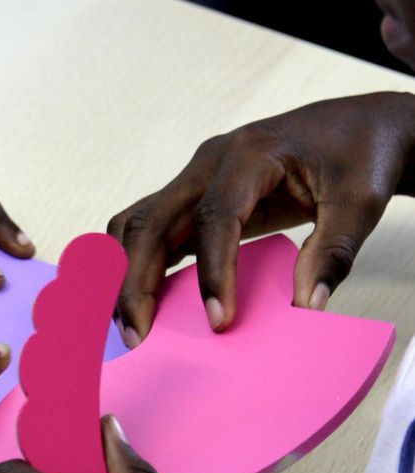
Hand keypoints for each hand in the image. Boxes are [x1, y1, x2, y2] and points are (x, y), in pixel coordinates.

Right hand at [107, 92, 414, 344]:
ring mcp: (193, 179)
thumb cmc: (360, 154)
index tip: (218, 321)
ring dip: (121, 275)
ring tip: (128, 324)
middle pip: (150, 222)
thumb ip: (333, 251)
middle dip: (135, 283)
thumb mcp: (361, 201)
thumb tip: (304, 307)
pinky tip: (135, 302)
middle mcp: (208, 163)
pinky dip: (131, 265)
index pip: (214, 217)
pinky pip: (146, 230)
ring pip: (134, 224)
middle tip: (138, 336)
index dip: (210, 272)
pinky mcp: (191, 197)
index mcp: (250, 155)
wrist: (357, 127)